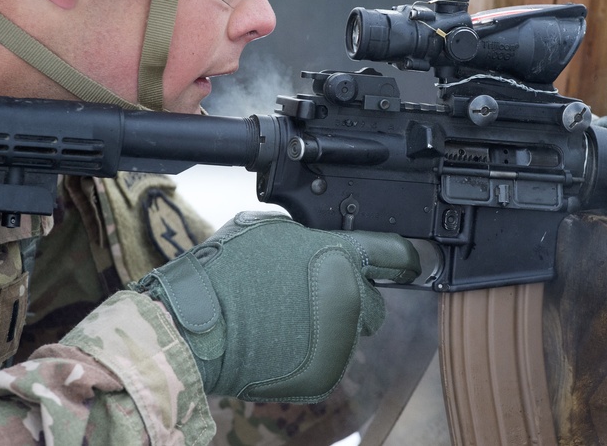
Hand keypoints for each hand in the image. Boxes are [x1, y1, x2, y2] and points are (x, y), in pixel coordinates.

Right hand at [134, 212, 419, 401]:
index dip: (402, 257)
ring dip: (330, 326)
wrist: (196, 326)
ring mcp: (339, 341)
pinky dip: (312, 353)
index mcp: (340, 257)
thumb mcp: (270, 231)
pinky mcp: (324, 374)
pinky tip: (280, 342)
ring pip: (350, 332)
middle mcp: (350, 299)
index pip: (393, 255)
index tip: (410, 262)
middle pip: (373, 300)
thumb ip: (310, 238)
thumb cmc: (226, 272)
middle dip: (352, 297)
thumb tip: (321, 243)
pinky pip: (329, 359)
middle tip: (311, 294)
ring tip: (285, 319)